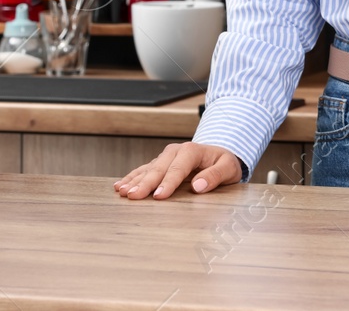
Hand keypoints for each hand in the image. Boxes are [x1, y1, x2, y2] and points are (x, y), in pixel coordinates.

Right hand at [114, 142, 241, 199]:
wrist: (220, 154)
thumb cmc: (225, 163)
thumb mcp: (229, 168)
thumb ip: (215, 176)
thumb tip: (199, 186)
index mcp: (192, 151)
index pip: (178, 169)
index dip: (168, 183)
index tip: (159, 196)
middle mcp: (176, 151)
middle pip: (158, 169)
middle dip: (145, 183)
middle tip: (133, 197)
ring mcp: (166, 157)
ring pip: (148, 169)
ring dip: (134, 181)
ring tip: (122, 192)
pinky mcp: (161, 163)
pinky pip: (144, 170)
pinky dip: (132, 178)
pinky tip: (120, 185)